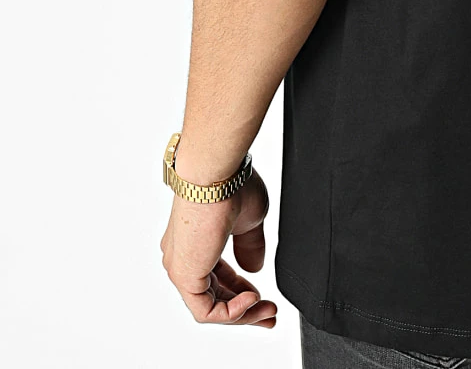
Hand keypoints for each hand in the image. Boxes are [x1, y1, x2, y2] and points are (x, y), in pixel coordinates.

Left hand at [160, 170, 277, 327]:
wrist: (216, 174)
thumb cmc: (230, 185)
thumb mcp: (250, 219)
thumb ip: (250, 246)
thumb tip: (255, 268)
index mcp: (197, 242)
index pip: (217, 278)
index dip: (242, 291)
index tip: (263, 298)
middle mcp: (185, 256)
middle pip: (214, 296)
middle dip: (244, 309)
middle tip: (269, 315)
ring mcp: (182, 268)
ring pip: (210, 307)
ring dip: (241, 313)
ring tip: (266, 309)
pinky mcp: (185, 276)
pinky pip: (205, 310)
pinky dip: (231, 312)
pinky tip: (252, 299)